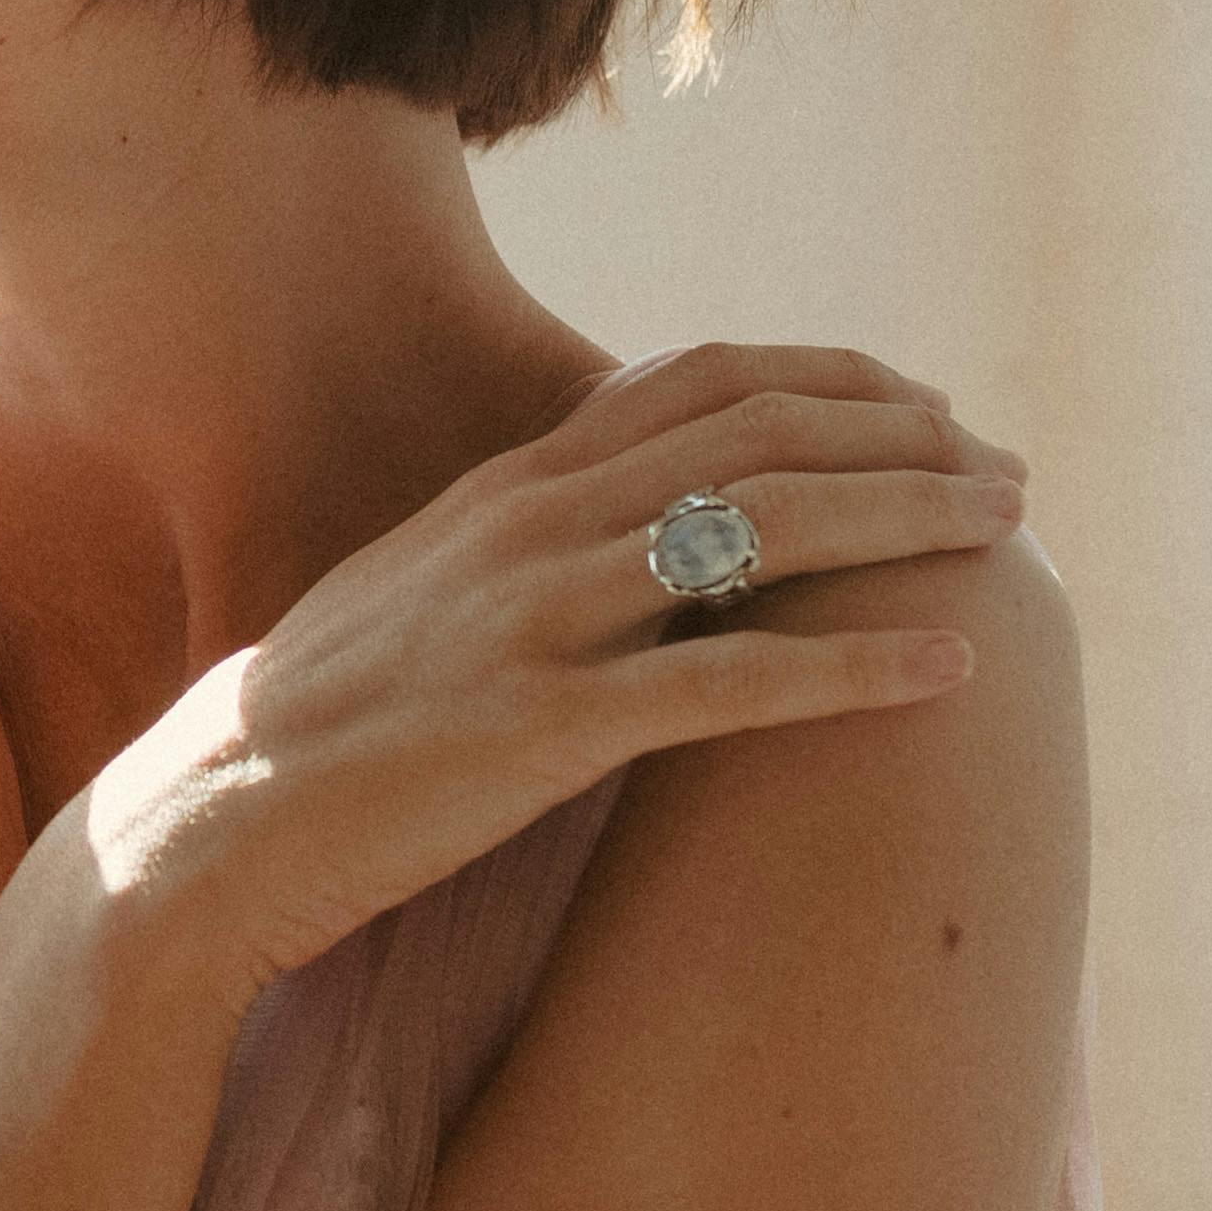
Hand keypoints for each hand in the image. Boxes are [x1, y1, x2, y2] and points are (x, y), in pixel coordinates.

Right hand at [82, 339, 1026, 1017]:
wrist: (206, 831)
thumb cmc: (318, 734)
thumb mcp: (420, 595)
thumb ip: (521, 547)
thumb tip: (624, 535)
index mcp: (510, 487)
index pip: (699, 381)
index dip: (828, 379)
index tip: (920, 406)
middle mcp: (533, 524)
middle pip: (759, 433)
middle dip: (901, 438)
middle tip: (1003, 471)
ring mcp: (538, 620)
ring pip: (765, 529)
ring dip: (905, 520)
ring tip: (1005, 534)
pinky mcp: (546, 729)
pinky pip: (731, 687)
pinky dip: (854, 668)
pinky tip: (945, 675)